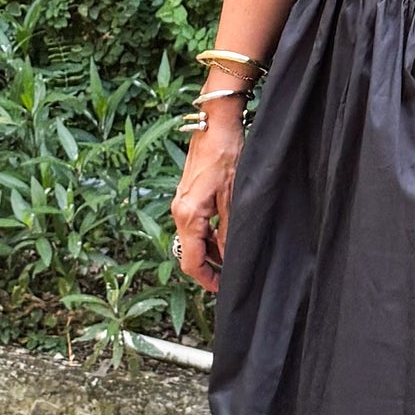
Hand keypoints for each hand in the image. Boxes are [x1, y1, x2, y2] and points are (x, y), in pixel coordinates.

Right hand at [172, 108, 241, 293]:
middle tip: (231, 275)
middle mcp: (179, 211)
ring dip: (211, 250)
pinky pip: (195, 224)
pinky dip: (209, 234)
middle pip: (190, 252)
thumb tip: (231, 257)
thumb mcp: (234, 198)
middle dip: (210, 267)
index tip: (222, 289)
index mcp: (188, 215)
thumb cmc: (226, 156)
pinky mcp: (188, 195)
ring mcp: (182, 203)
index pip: (191, 261)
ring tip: (234, 255)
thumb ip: (230, 231)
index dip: (207, 279)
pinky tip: (227, 234)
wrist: (216, 125)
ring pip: (193, 239)